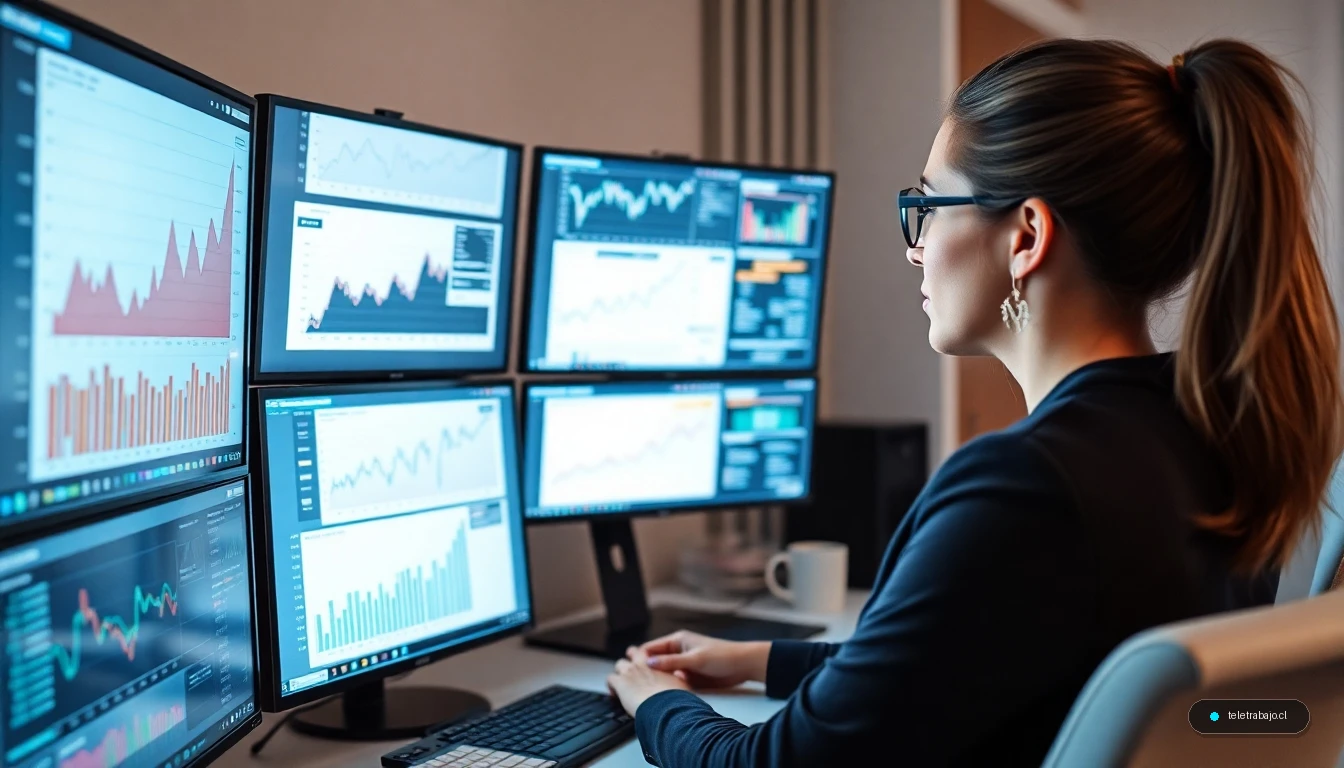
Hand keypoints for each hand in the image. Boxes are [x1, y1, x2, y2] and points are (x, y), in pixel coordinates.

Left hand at [607, 646, 689, 715]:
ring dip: (620, 672)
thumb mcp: (680, 684)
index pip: (647, 652)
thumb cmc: (675, 698)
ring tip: (622, 683)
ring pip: (619, 664)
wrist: (665, 707)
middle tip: (632, 670)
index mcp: (656, 662)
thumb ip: (676, 678)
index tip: (646, 664)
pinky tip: (614, 694)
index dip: (645, 657)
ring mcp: (629, 671)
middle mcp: (642, 663)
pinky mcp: (619, 683)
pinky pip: (610, 679)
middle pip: (632, 652)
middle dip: (632, 658)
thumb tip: (680, 679)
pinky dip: (611, 686)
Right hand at [638, 630, 770, 689]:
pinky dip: (667, 686)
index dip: (639, 657)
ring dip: (656, 680)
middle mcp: (678, 652)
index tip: (628, 668)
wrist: (743, 666)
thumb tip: (649, 663)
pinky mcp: (690, 677)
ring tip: (641, 690)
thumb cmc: (722, 656)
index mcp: (677, 641)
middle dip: (644, 670)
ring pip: (663, 673)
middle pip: (655, 661)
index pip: (651, 648)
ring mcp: (683, 665)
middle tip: (630, 680)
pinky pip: (673, 681)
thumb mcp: (695, 658)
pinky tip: (660, 694)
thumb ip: (672, 662)